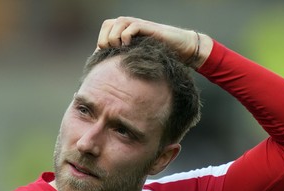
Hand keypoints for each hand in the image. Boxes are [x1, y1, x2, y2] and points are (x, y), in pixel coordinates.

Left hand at [96, 16, 211, 67]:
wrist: (183, 51)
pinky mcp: (149, 28)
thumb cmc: (161, 59)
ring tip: (120, 50)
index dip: (101, 42)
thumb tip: (107, 74)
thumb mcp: (138, 61)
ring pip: (118, 22)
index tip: (104, 58)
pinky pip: (132, 26)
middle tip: (111, 53)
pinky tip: (130, 47)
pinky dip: (127, 36)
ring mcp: (139, 26)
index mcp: (125, 32)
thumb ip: (124, 62)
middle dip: (106, 39)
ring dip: (115, 37)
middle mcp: (130, 26)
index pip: (104, 30)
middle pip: (108, 24)